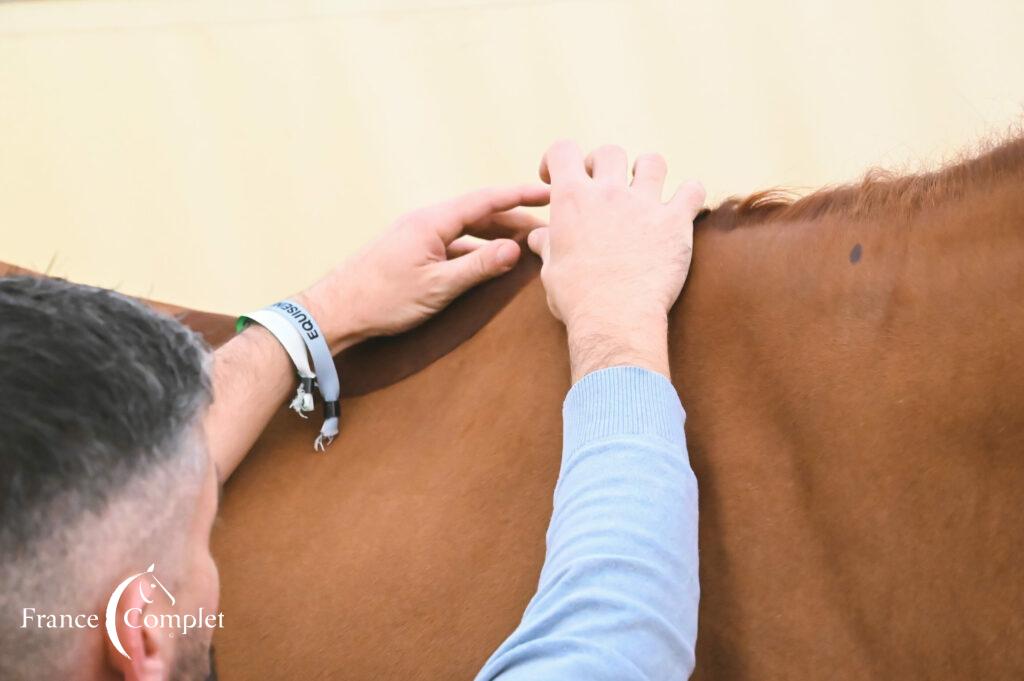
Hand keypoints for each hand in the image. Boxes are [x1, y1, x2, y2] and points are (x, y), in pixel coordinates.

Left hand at [299, 184, 549, 351]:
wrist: (335, 311)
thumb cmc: (382, 300)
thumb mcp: (437, 287)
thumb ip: (478, 267)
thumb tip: (516, 249)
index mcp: (433, 222)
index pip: (486, 201)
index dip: (519, 196)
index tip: (548, 193)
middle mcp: (426, 221)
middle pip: (480, 213)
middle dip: (515, 218)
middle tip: (548, 228)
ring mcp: (418, 235)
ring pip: (467, 229)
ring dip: (497, 235)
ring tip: (526, 244)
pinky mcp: (412, 250)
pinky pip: (454, 242)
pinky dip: (477, 249)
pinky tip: (490, 261)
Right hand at [528, 142, 704, 380]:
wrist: (614, 320)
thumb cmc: (577, 299)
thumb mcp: (551, 271)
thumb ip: (547, 246)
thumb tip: (539, 237)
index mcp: (571, 199)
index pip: (562, 151)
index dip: (557, 159)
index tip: (556, 176)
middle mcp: (608, 192)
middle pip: (610, 152)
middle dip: (605, 165)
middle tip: (604, 187)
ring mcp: (644, 204)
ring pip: (653, 162)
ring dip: (648, 172)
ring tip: (646, 191)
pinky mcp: (675, 222)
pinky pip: (693, 191)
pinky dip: (690, 194)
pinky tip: (683, 206)